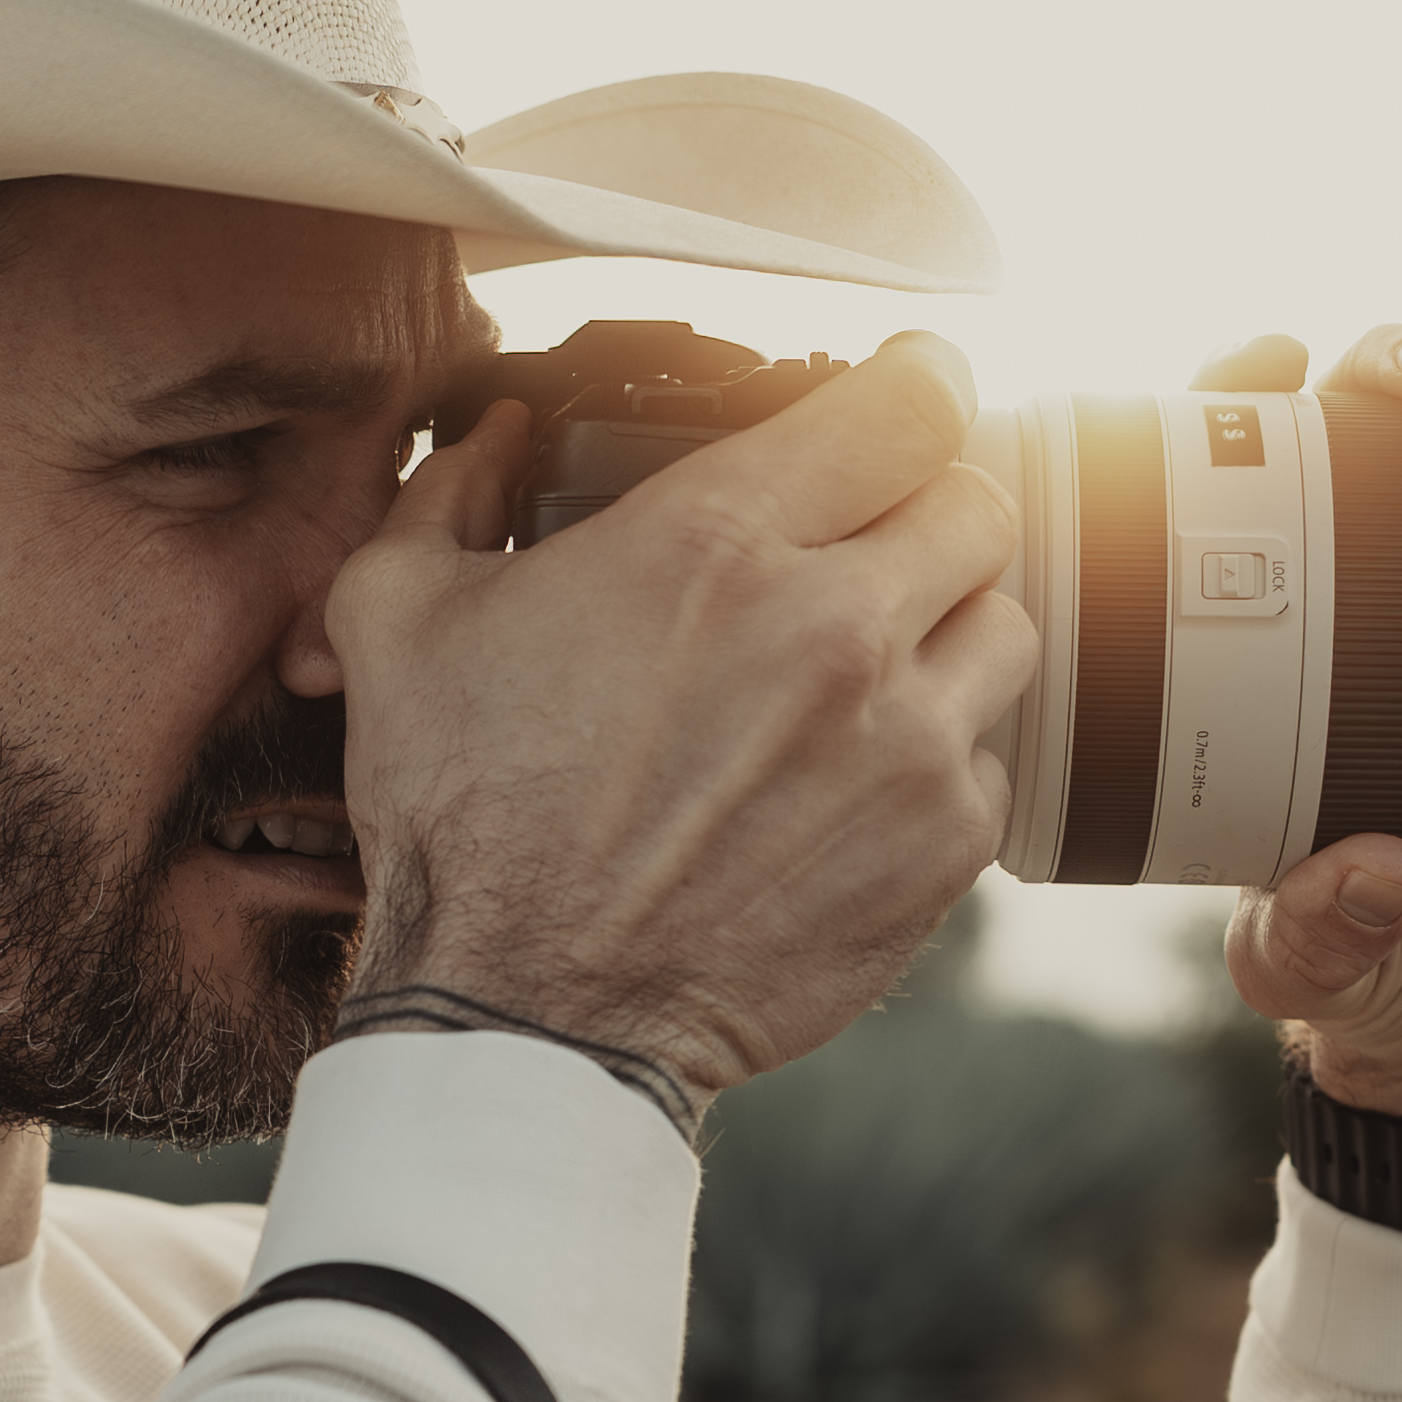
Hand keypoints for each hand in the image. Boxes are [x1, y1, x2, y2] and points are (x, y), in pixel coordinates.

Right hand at [307, 333, 1035, 1103]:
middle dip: (922, 516)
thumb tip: (489, 437)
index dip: (915, 385)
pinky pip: (986, 762)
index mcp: (715, 541)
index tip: (907, 396)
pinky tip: (844, 791)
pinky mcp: (940, 846)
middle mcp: (834, 626)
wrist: (527, 1016)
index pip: (906, 402)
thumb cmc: (463, 824)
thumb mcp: (400, 623)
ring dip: (943, 639)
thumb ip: (450, 496)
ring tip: (861, 681)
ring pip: (1001, 628)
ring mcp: (903, 740)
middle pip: (976, 504)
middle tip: (864, 556)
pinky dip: (932, 766)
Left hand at [1217, 233, 1401, 1117]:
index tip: (1258, 365)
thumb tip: (1363, 874)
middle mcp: (1361, 587)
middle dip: (1386, 365)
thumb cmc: (1387, 976)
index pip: (1216, 488)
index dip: (1224, 404)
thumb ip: (1323, 938)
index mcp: (1261, 648)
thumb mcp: (1327, 966)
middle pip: (1356, 425)